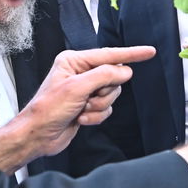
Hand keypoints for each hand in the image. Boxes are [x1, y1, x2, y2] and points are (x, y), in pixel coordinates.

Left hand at [0, 45, 154, 172]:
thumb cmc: (48, 109)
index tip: (149, 52)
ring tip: (81, 110)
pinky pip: (106, 109)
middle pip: (113, 78)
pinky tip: (80, 118)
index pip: (109, 55)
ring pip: (111, 95)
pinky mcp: (87, 106)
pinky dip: (96, 116)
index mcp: (74, 61)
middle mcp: (80, 73)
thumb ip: (104, 75)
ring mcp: (84, 90)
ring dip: (98, 106)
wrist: (38, 135)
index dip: (131, 54)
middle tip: (87, 99)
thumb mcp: (77, 88)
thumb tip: (125, 71)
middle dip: (103, 93)